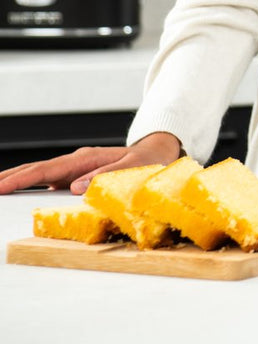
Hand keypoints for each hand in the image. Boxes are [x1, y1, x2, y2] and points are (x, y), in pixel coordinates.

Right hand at [0, 131, 182, 195]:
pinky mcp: (75, 175)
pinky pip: (49, 179)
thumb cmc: (145, 161)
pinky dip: (31, 183)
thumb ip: (104, 175)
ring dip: (17, 179)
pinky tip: (18, 191)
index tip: (0, 185)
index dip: (23, 178)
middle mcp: (76, 161)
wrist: (156, 153)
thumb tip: (75, 187)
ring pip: (40, 173)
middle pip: (37, 169)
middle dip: (11, 177)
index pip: (48, 169)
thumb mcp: (131, 168)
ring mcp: (74, 168)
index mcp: (86, 158)